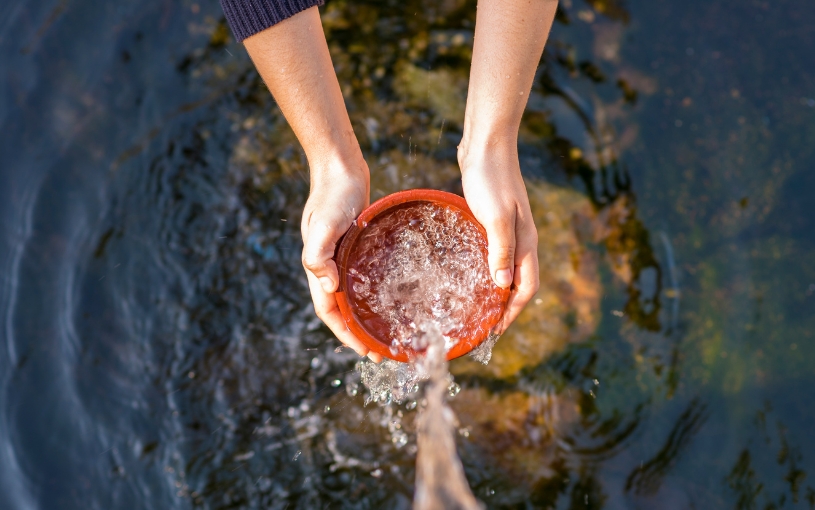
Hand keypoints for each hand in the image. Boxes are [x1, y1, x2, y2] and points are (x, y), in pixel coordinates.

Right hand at [300, 157, 383, 361]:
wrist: (339, 168)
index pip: (329, 311)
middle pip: (341, 309)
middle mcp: (329, 266)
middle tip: (382, 352)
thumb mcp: (324, 224)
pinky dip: (372, 293)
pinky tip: (390, 297)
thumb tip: (327, 287)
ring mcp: (342, 257)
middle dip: (358, 333)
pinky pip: (362, 278)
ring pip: (352, 296)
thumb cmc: (332, 195)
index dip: (345, 334)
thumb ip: (318, 255)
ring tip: (386, 332)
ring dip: (365, 316)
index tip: (365, 351)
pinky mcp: (355, 247)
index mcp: (319, 267)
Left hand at [458, 140, 539, 332]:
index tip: (495, 331)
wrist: (486, 145)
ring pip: (506, 269)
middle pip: (519, 283)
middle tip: (483, 326)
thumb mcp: (495, 216)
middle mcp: (521, 240)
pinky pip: (494, 254)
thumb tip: (502, 286)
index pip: (527, 288)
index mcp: (525, 242)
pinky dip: (486, 270)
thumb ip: (500, 250)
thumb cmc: (490, 178)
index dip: (513, 312)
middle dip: (505, 308)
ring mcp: (508, 230)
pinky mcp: (493, 221)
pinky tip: (467, 273)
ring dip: (495, 291)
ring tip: (476, 308)